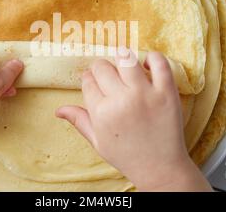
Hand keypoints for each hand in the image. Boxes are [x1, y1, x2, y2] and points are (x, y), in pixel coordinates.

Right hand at [56, 50, 210, 191]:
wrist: (160, 169)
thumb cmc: (127, 156)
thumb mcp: (98, 141)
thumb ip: (79, 121)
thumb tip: (58, 110)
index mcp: (101, 112)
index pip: (88, 80)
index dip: (89, 77)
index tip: (94, 80)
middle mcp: (121, 100)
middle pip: (103, 67)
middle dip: (101, 68)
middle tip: (109, 75)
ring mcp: (145, 94)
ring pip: (126, 59)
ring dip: (123, 57)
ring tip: (125, 64)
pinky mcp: (166, 92)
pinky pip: (160, 63)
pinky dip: (153, 57)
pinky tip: (148, 65)